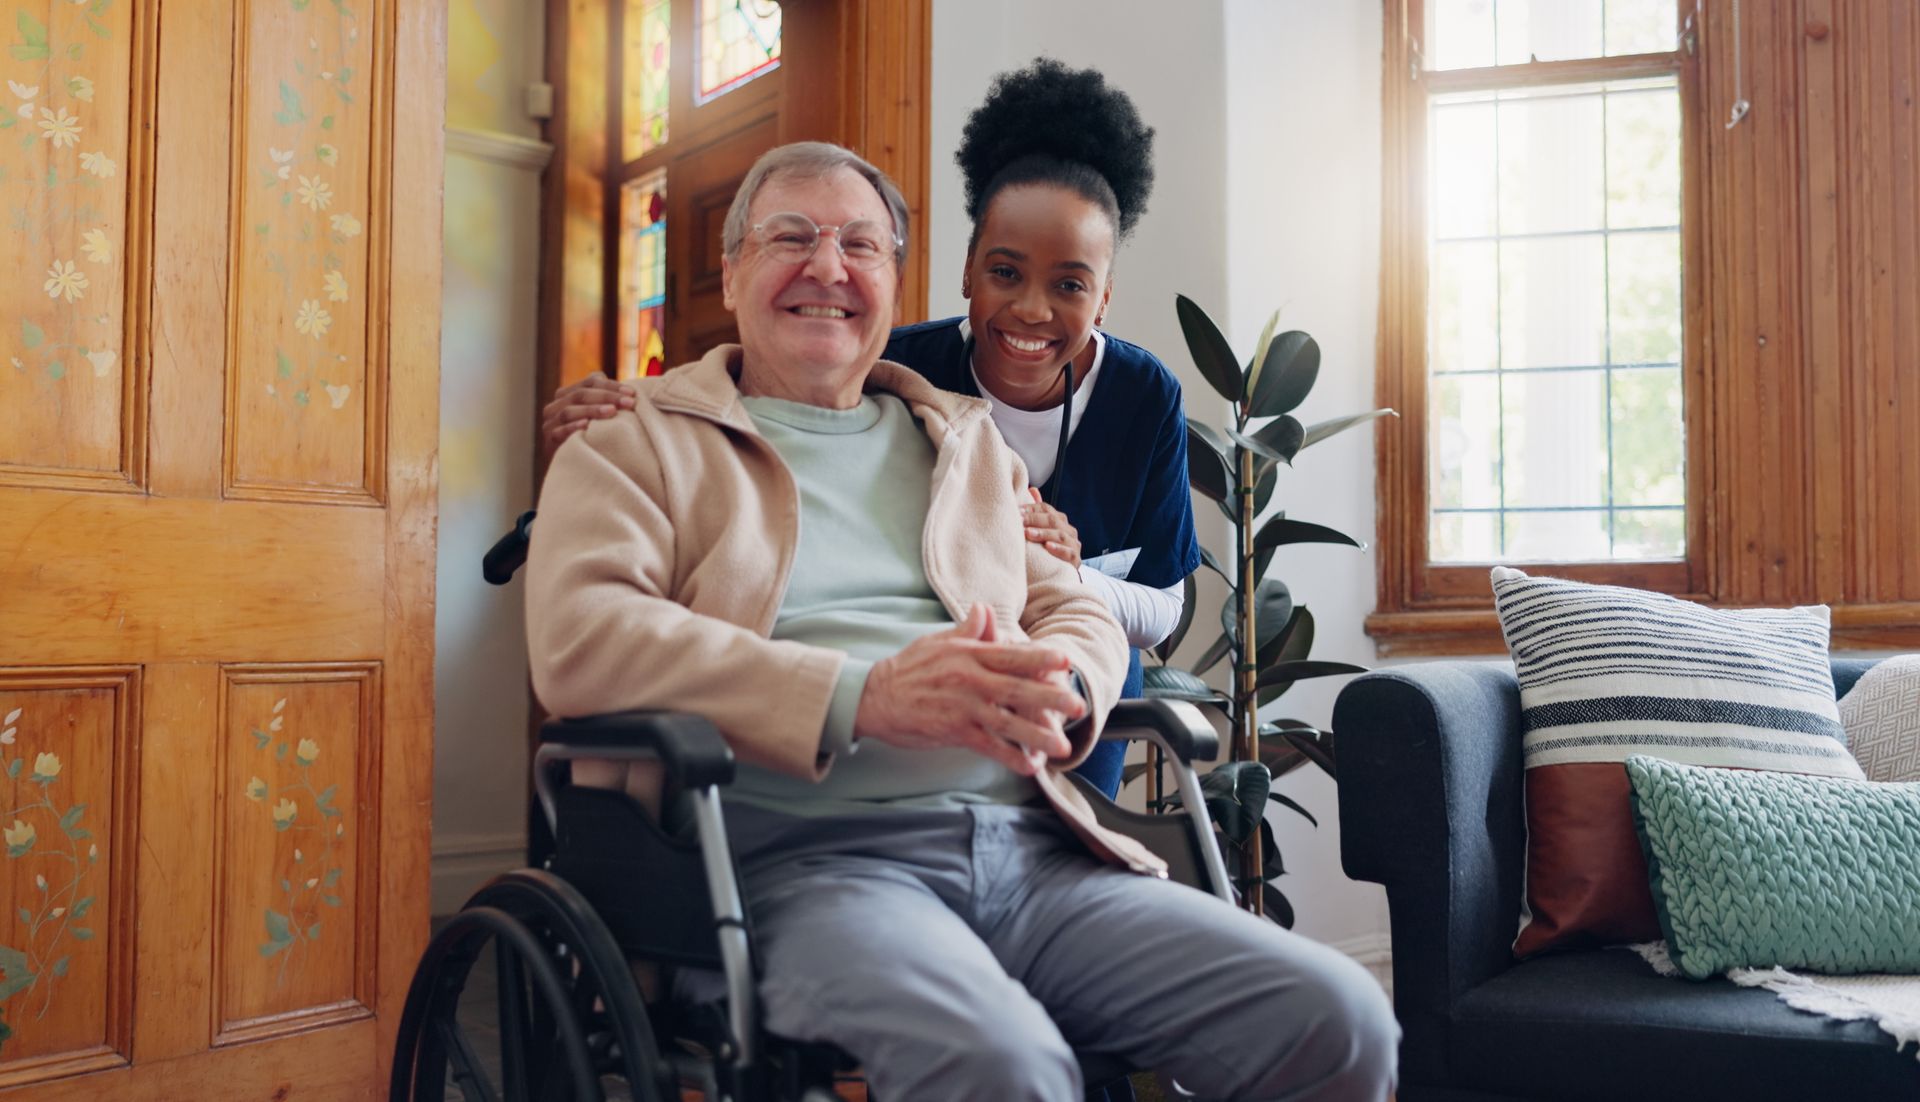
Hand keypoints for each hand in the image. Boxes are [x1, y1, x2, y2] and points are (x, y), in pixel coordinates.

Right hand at [543, 373, 635, 455]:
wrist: (576, 470)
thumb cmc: (594, 439)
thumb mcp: (601, 417)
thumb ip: (609, 400)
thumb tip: (630, 390)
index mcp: (568, 394)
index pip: (590, 382)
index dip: (612, 386)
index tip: (633, 393)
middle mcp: (556, 406)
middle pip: (580, 394)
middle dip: (607, 396)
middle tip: (629, 402)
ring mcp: (550, 424)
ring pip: (569, 411)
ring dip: (592, 410)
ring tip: (612, 411)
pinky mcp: (549, 442)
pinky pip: (559, 432)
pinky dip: (572, 427)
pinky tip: (587, 426)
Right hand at [853, 604, 1086, 775]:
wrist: (873, 696)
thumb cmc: (909, 668)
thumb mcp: (938, 642)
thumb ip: (968, 630)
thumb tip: (985, 610)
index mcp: (968, 654)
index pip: (1011, 655)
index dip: (1039, 659)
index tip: (1065, 662)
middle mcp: (969, 679)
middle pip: (1016, 688)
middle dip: (1050, 699)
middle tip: (1078, 707)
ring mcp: (961, 707)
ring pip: (1006, 721)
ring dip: (1037, 735)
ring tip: (1062, 747)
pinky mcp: (951, 731)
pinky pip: (987, 745)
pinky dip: (1009, 756)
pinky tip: (1030, 765)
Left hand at [1020, 487, 1082, 568]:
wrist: (1055, 575)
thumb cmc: (1044, 550)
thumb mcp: (1039, 530)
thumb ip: (1037, 511)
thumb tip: (1032, 489)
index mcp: (1059, 520)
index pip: (1046, 509)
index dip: (1031, 509)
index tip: (1016, 511)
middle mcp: (1068, 530)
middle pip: (1052, 520)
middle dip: (1034, 519)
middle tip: (1019, 521)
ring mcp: (1073, 545)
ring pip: (1060, 535)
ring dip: (1043, 533)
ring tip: (1029, 533)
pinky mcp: (1076, 560)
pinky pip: (1069, 553)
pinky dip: (1059, 549)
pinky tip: (1048, 547)